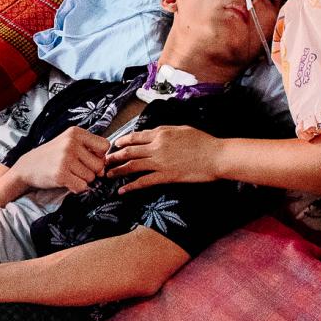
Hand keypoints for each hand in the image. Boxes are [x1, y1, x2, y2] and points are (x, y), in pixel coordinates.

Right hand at [10, 126, 109, 193]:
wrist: (27, 167)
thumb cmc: (52, 156)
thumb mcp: (69, 144)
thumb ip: (90, 152)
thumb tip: (103, 171)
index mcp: (75, 133)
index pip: (105, 145)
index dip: (100, 155)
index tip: (88, 158)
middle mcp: (71, 143)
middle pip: (99, 164)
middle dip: (91, 171)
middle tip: (75, 168)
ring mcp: (65, 159)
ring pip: (91, 177)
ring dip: (82, 180)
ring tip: (68, 173)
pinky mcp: (60, 174)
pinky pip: (81, 187)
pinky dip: (76, 188)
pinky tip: (66, 181)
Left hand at [104, 125, 222, 191]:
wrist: (217, 156)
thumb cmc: (203, 141)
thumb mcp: (181, 129)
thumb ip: (164, 131)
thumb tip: (152, 134)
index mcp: (160, 133)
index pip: (135, 137)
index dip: (121, 142)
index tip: (114, 146)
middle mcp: (156, 146)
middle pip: (128, 152)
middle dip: (113, 157)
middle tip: (104, 162)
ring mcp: (160, 162)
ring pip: (132, 166)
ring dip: (117, 171)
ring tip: (107, 175)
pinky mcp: (166, 176)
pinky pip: (143, 182)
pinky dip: (130, 186)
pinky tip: (121, 190)